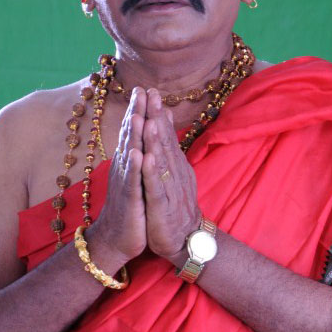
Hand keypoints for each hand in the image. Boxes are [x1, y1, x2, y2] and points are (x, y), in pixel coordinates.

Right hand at [91, 87, 147, 263]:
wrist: (115, 240)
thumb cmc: (128, 208)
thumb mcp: (135, 178)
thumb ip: (138, 155)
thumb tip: (141, 134)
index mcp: (128, 163)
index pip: (132, 132)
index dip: (137, 110)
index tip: (144, 88)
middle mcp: (124, 169)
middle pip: (129, 137)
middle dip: (135, 113)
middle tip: (140, 90)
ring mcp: (126, 184)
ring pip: (129, 155)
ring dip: (133, 134)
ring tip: (137, 113)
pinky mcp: (130, 201)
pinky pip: (132, 182)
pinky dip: (134, 167)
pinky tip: (137, 153)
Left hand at [141, 89, 200, 260]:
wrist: (184, 240)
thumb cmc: (175, 206)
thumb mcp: (173, 174)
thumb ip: (169, 149)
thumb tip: (165, 121)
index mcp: (174, 165)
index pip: (166, 135)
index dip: (158, 113)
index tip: (151, 91)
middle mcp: (174, 173)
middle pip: (164, 142)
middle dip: (157, 117)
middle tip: (151, 94)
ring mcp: (169, 188)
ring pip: (162, 161)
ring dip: (156, 140)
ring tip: (150, 119)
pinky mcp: (163, 206)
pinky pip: (157, 187)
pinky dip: (152, 172)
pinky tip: (147, 158)